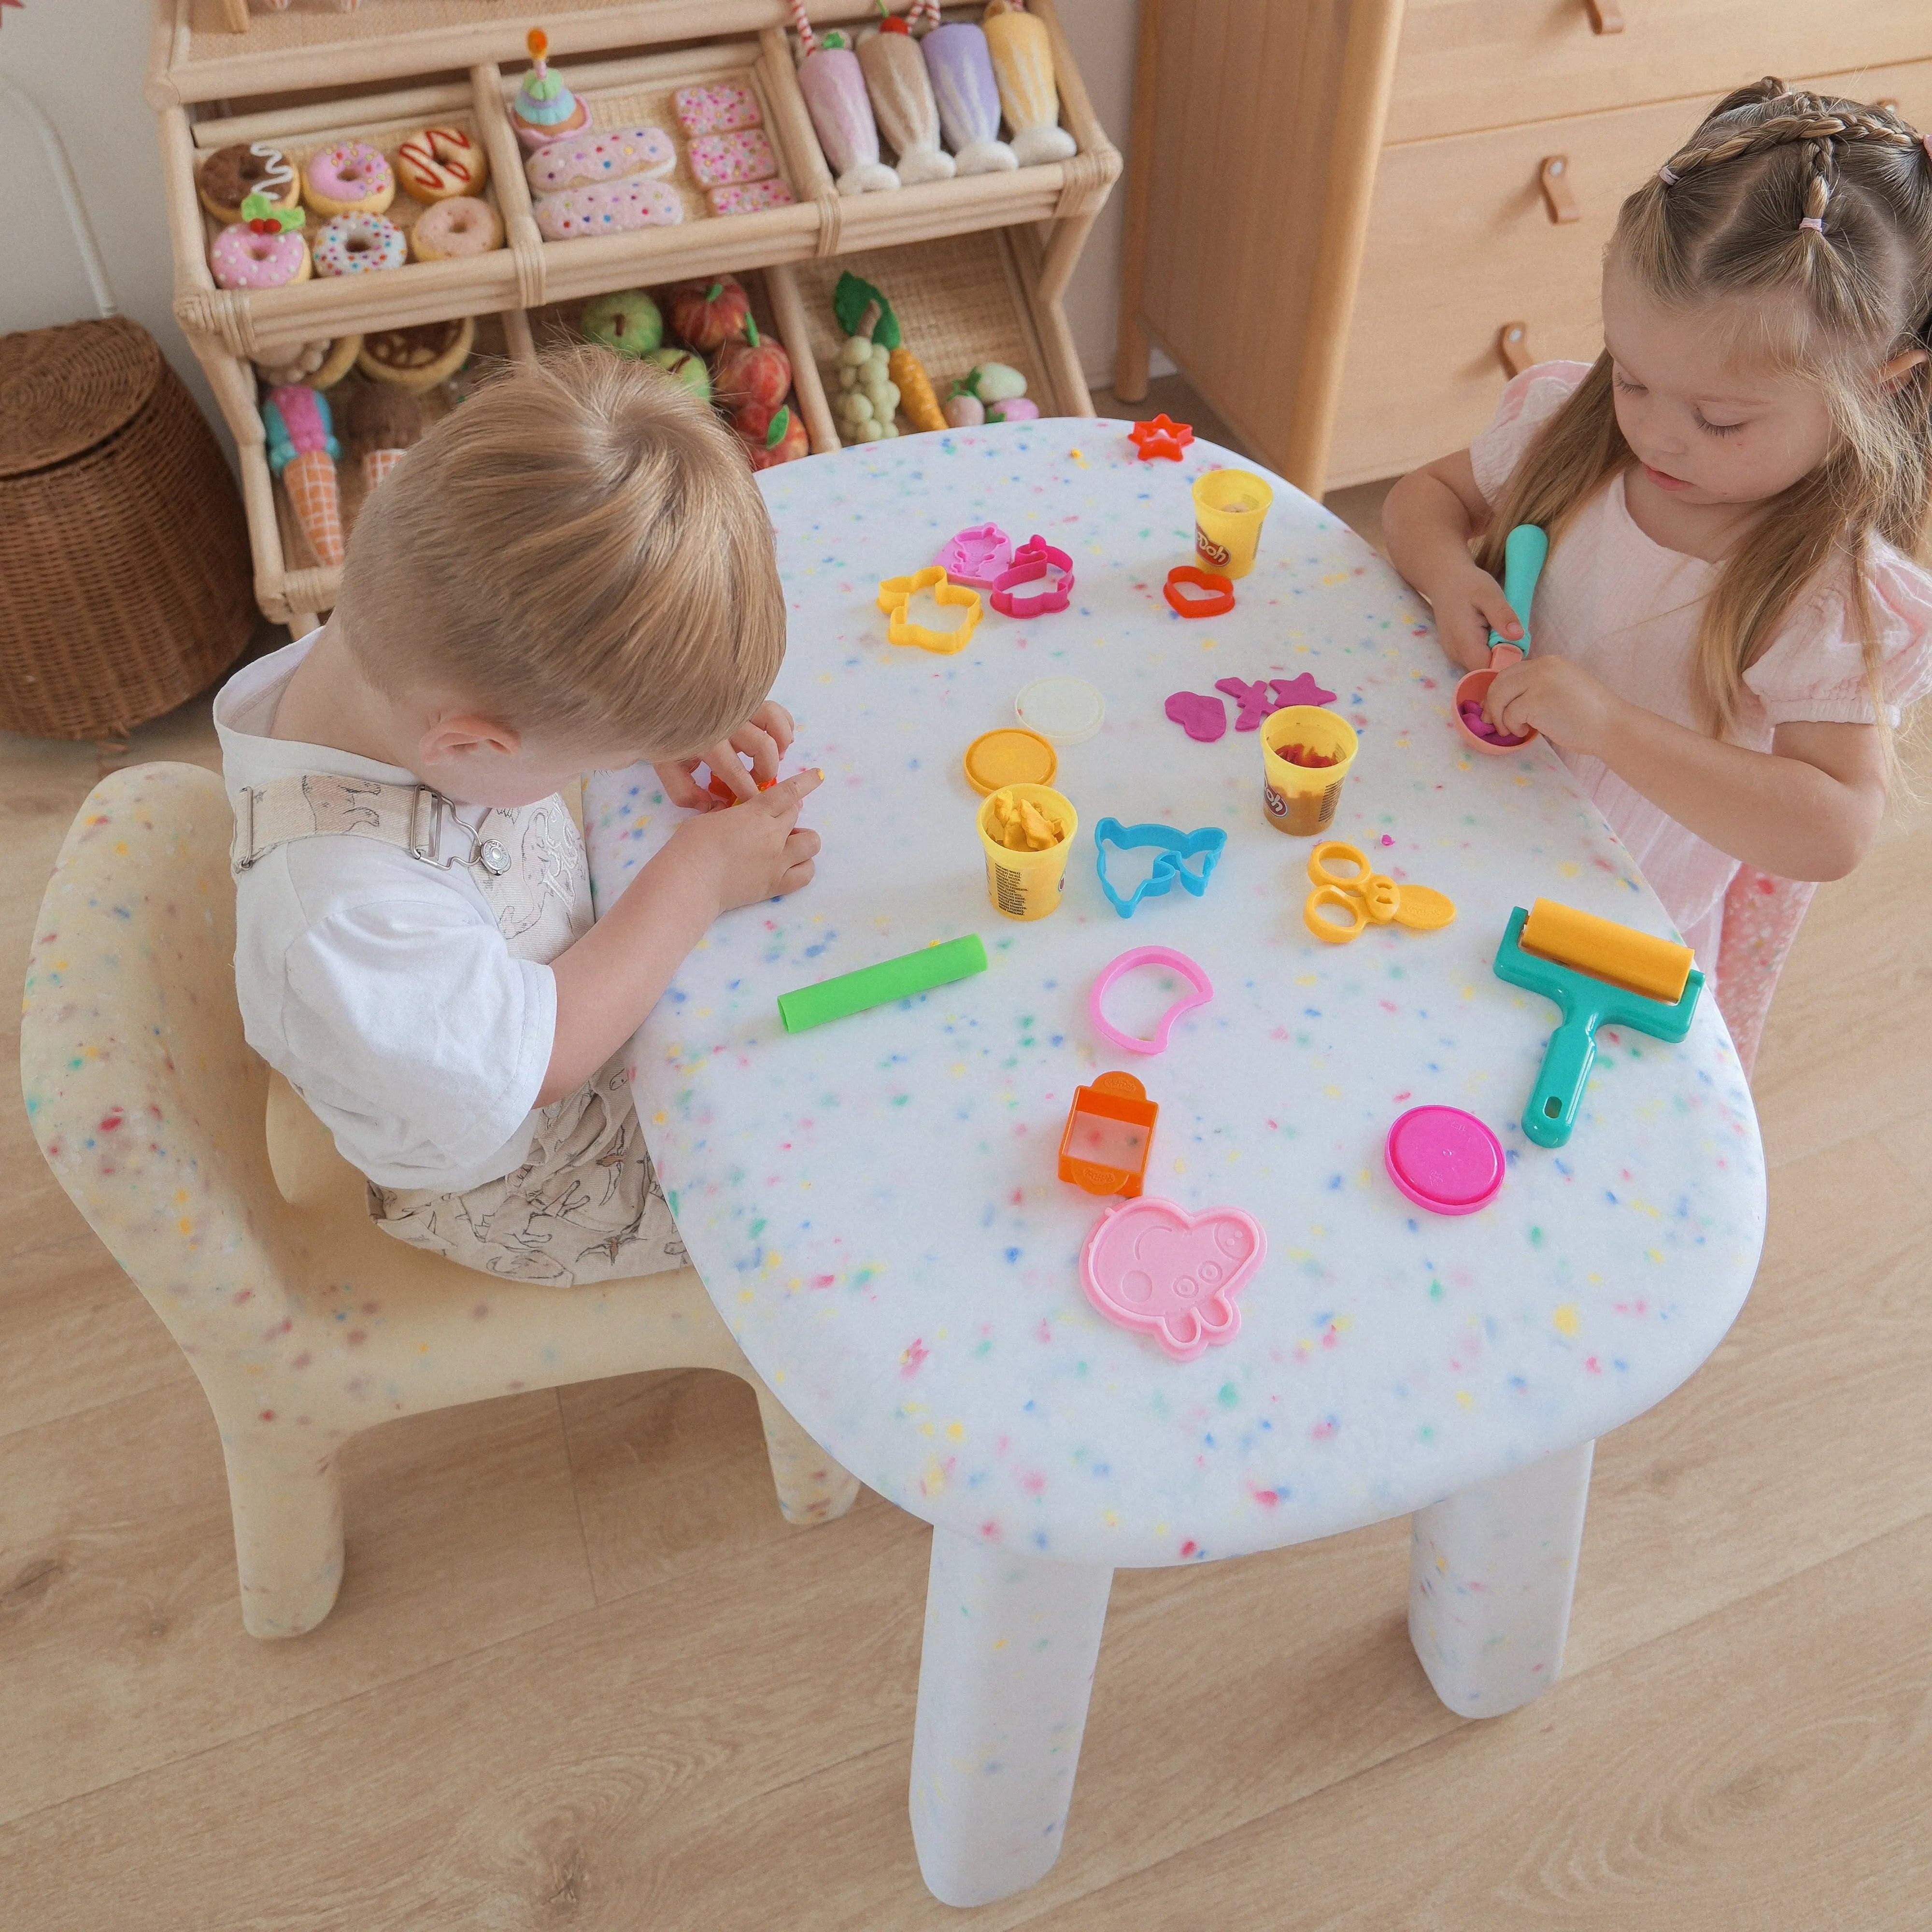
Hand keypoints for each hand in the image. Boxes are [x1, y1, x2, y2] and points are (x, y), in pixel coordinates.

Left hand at [654, 701, 797, 808]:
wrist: (659, 699)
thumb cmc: (665, 735)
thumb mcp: (666, 767)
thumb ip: (685, 792)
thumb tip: (712, 806)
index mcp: (705, 741)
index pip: (736, 772)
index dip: (748, 792)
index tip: (751, 801)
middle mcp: (726, 720)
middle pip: (763, 747)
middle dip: (766, 771)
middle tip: (758, 780)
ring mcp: (738, 705)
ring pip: (774, 721)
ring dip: (780, 745)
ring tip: (775, 757)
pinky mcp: (746, 697)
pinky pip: (775, 709)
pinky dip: (783, 726)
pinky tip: (775, 739)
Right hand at [666, 766, 820, 914]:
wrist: (690, 883)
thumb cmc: (690, 846)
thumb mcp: (708, 818)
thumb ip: (728, 813)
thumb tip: (731, 814)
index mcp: (755, 814)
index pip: (788, 792)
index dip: (806, 782)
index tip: (818, 775)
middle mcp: (773, 836)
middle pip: (796, 813)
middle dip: (789, 810)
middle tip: (776, 816)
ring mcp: (777, 862)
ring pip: (811, 843)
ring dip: (803, 838)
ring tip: (787, 843)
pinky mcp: (775, 885)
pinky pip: (806, 874)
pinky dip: (804, 866)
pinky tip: (790, 864)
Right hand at [1421, 560, 1522, 673]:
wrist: (1445, 580)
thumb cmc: (1467, 584)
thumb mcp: (1489, 593)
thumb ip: (1502, 615)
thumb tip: (1518, 635)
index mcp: (1464, 642)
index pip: (1488, 670)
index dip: (1506, 665)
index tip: (1520, 649)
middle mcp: (1456, 655)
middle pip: (1486, 672)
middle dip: (1504, 660)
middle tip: (1513, 637)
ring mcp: (1455, 656)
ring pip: (1482, 668)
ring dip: (1497, 656)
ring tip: (1502, 633)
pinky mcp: (1457, 653)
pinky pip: (1477, 661)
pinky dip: (1490, 652)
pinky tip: (1493, 635)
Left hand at [1484, 656, 1623, 756]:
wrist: (1611, 726)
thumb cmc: (1589, 715)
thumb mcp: (1561, 689)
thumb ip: (1536, 688)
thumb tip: (1504, 702)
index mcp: (1549, 662)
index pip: (1510, 672)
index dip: (1497, 691)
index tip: (1494, 708)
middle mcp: (1543, 666)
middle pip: (1499, 682)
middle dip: (1491, 705)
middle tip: (1494, 723)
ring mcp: (1539, 682)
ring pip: (1499, 697)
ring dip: (1500, 717)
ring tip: (1512, 730)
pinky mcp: (1536, 701)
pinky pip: (1510, 714)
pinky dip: (1513, 727)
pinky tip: (1527, 732)